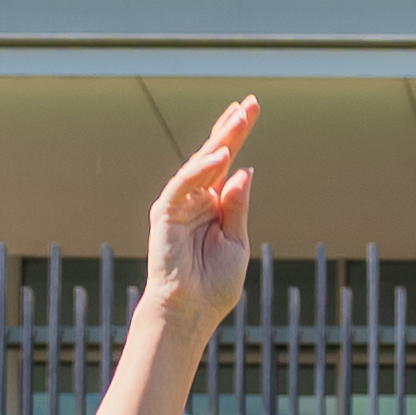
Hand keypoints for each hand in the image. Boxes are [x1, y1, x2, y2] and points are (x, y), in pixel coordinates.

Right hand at [147, 100, 256, 338]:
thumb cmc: (214, 284)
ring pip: (199, 164)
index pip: (227, 164)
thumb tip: (244, 169)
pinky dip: (200, 170)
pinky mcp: (165, 212)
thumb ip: (236, 206)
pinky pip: (183, 185)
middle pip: (214, 156)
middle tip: (250, 104)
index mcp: (215, 206)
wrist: (190, 310)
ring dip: (219, 140)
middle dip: (231, 129)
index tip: (250, 109)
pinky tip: (221, 156)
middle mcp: (197, 200)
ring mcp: (180, 204)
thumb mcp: (236, 240)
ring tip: (240, 118)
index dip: (237, 137)